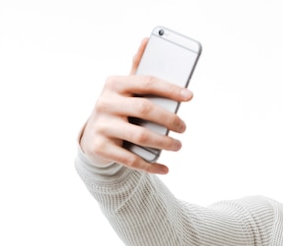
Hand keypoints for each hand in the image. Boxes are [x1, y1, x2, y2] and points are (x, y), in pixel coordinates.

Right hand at [79, 38, 193, 174]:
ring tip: (178, 145)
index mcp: (114, 84)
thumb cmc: (118, 109)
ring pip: (141, 135)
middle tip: (184, 128)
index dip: (171, 89)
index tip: (189, 96)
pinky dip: (151, 164)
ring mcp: (101, 126)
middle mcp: (105, 102)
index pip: (147, 82)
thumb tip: (148, 40)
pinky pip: (131, 158)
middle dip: (170, 119)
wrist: (92, 137)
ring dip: (164, 143)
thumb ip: (138, 68)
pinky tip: (165, 167)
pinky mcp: (100, 147)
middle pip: (146, 109)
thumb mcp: (125, 88)